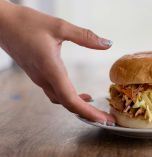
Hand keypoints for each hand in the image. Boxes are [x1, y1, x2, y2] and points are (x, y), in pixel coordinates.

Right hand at [0, 1, 114, 123]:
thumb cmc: (25, 22)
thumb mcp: (59, 26)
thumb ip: (85, 36)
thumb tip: (108, 44)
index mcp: (50, 69)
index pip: (70, 99)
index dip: (88, 112)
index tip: (104, 120)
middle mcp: (43, 78)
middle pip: (68, 104)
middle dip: (89, 114)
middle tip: (107, 119)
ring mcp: (39, 78)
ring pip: (61, 100)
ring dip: (79, 107)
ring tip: (97, 110)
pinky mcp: (38, 74)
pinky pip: (55, 93)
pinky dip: (71, 98)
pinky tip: (82, 95)